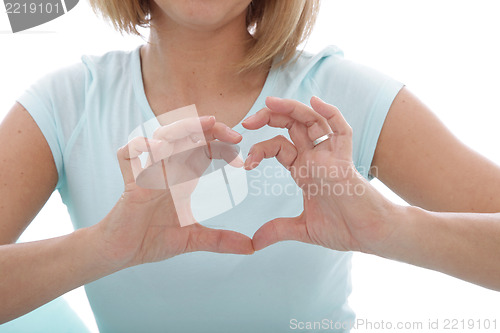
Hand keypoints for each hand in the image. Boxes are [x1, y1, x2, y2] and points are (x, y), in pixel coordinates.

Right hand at [96, 116, 253, 268]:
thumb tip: (252, 248)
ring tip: (204, 127)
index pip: (205, 150)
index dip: (224, 149)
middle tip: (233, 135)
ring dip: (181, 129)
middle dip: (209, 128)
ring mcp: (147, 174)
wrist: (122, 253)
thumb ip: (221, 241)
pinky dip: (138, 147)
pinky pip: (127, 154)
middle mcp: (167, 171)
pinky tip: (155, 149)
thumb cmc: (153, 240)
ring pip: (161, 137)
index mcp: (183, 179)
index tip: (244, 163)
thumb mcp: (193, 240)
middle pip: (185, 136)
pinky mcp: (128, 183)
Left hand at [243, 97, 397, 253]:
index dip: (260, 147)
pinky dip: (331, 113)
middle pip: (292, 126)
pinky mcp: (346, 161)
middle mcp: (315, 159)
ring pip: (312, 121)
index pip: (279, 146)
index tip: (245, 161)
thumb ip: (278, 230)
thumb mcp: (303, 229)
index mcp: (304, 170)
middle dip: (270, 118)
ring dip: (292, 109)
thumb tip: (254, 243)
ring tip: (271, 102)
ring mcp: (331, 157)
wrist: (371, 237)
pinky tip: (316, 102)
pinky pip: (341, 131)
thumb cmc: (344, 229)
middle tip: (247, 122)